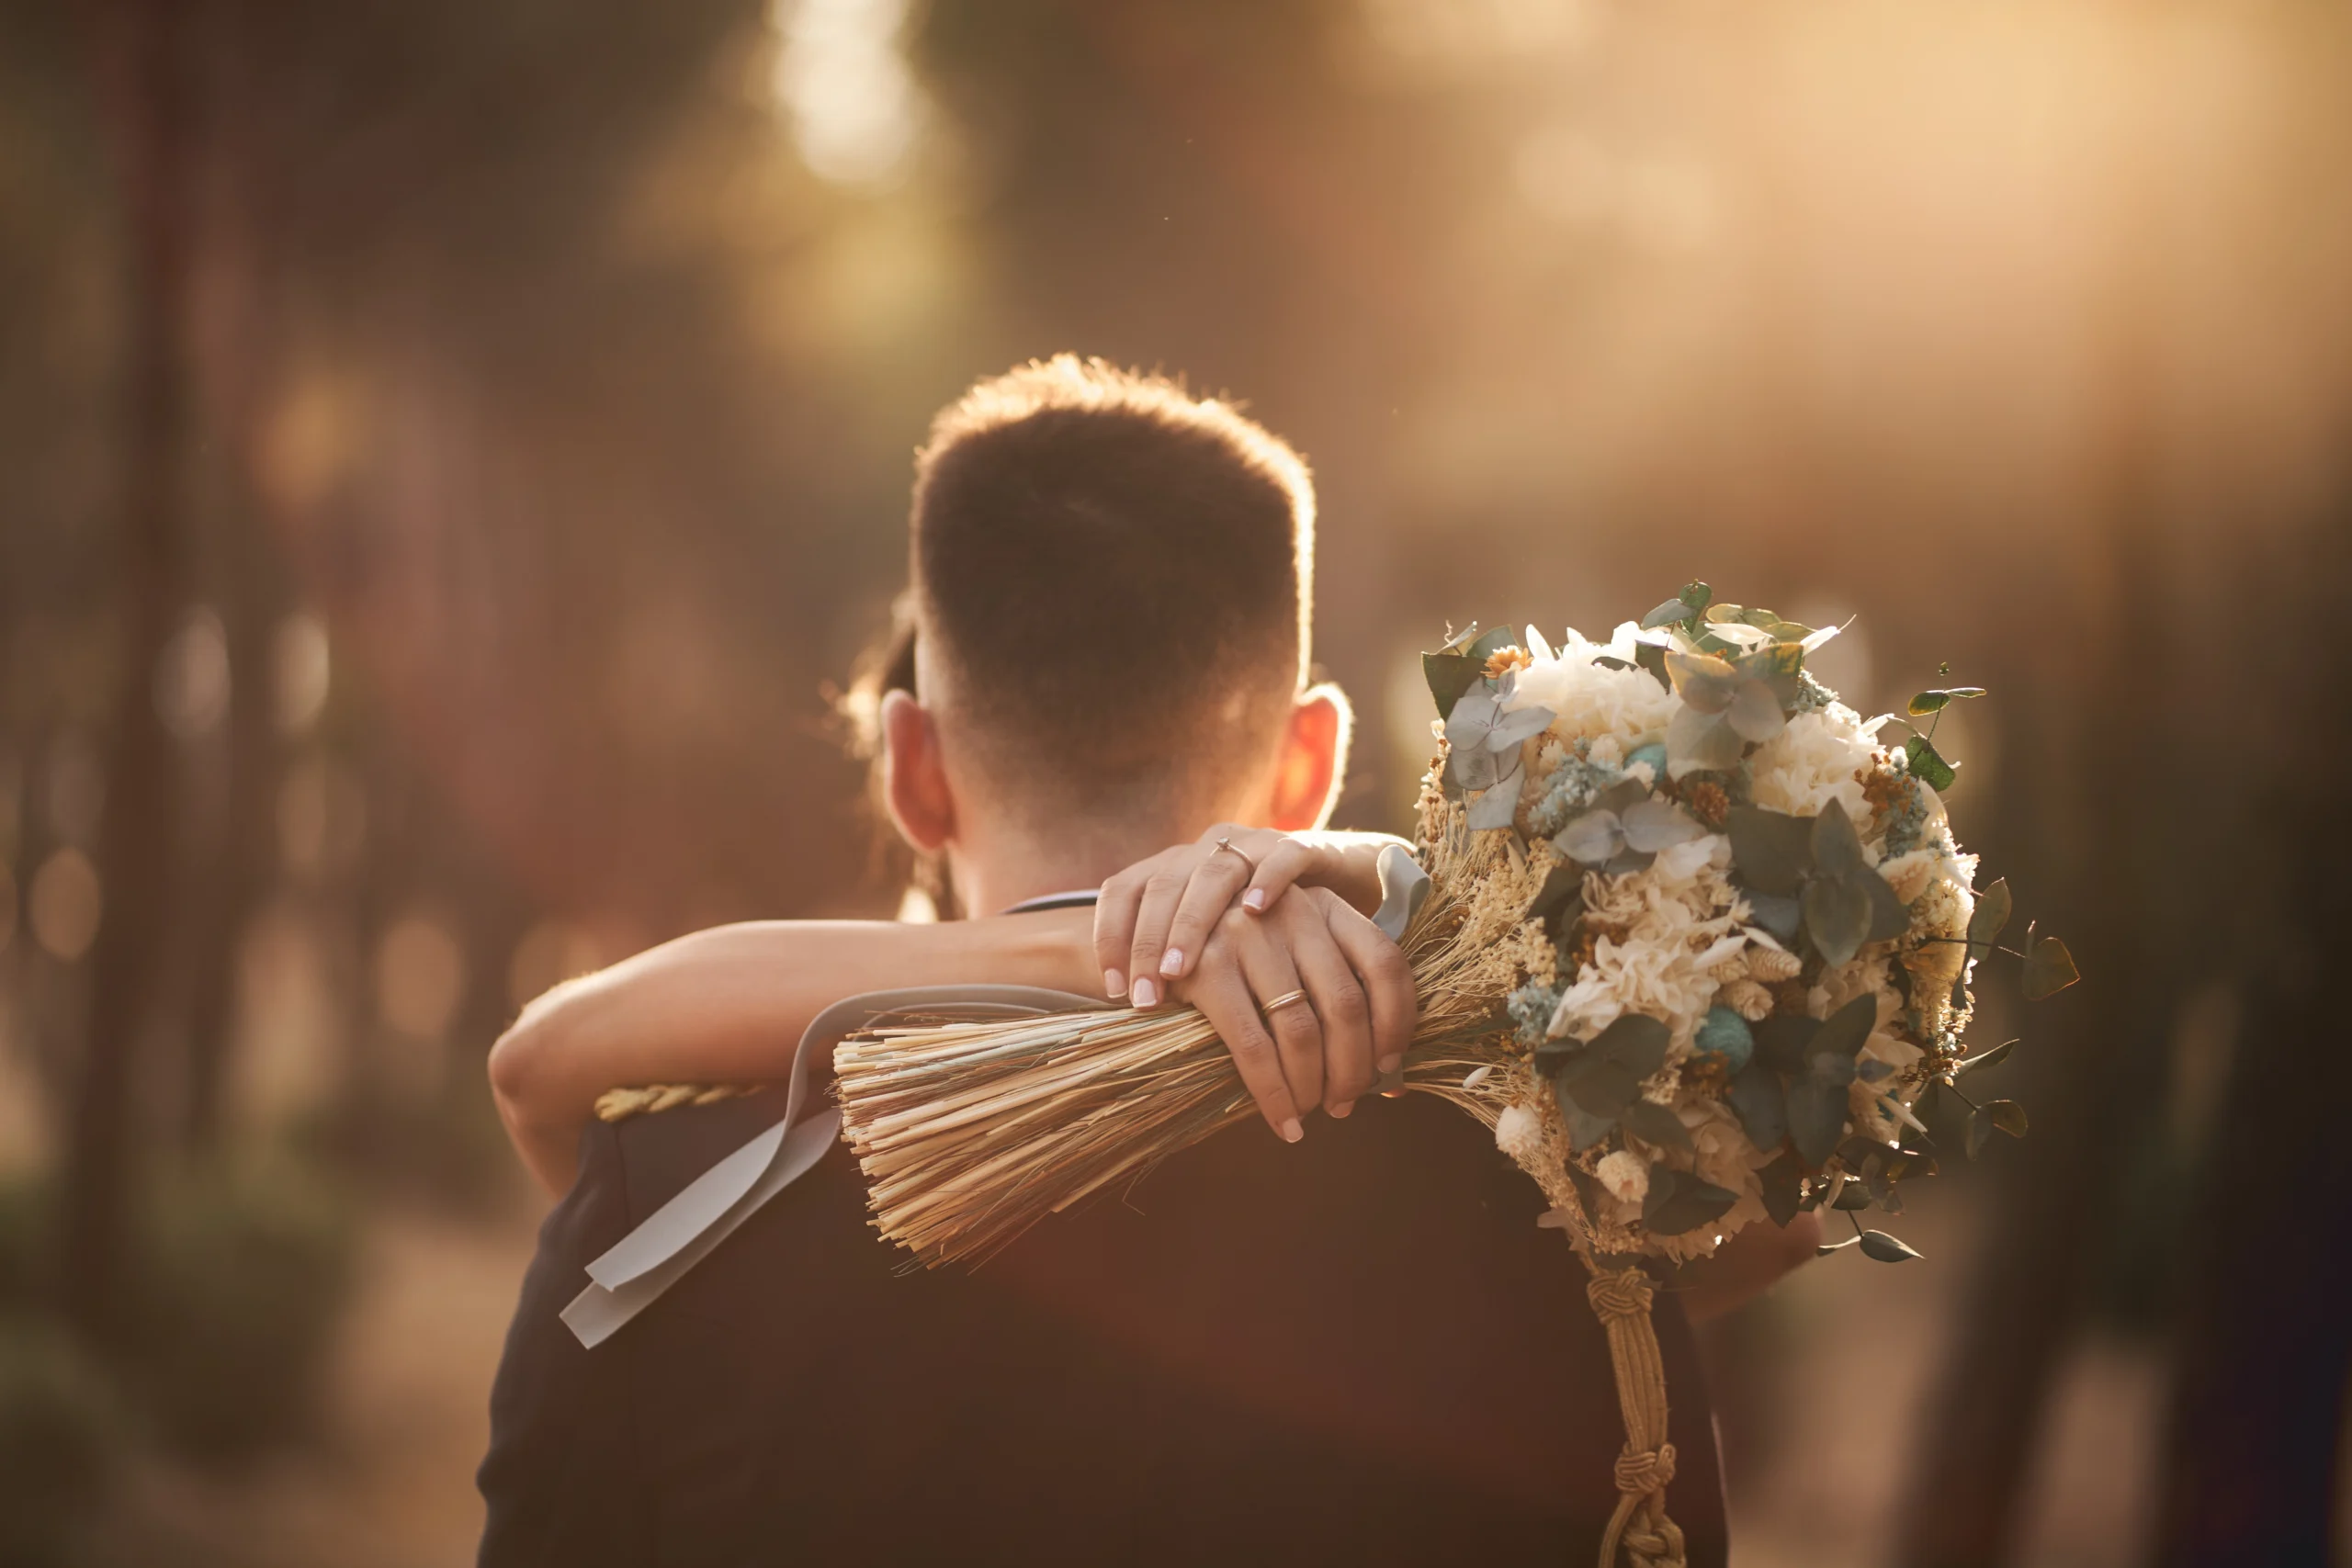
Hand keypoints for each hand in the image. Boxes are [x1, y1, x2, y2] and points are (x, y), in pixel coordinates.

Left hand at [1092, 824, 1401, 1005]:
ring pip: (1212, 872)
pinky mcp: (1302, 847)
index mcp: (1178, 868)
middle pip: (1162, 885)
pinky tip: (1253, 912)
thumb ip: (1186, 969)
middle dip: (1146, 942)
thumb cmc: (1270, 926)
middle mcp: (1208, 850)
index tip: (1112, 989)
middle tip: (1142, 998)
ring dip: (1190, 922)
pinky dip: (1267, 880)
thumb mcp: (1221, 943)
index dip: (1110, 934)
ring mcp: (1253, 845)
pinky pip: (1282, 857)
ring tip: (1178, 969)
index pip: (1125, 889)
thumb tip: (1141, 1023)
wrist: (1344, 879)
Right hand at [1167, 885, 1415, 1141]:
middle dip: (1352, 1069)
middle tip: (1343, 1104)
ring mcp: (1247, 935)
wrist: (1152, 947)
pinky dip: (1273, 1094)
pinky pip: (1254, 1047)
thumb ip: (1338, 995)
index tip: (1388, 1067)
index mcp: (1325, 905)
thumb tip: (1396, 1084)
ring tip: (1310, 1113)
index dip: (1397, 1023)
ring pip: (1303, 1030)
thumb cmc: (1236, 966)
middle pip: (1347, 1004)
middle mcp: (1293, 910)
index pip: (1385, 963)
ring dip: (1313, 1086)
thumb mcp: (1292, 956)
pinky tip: (1283, 1122)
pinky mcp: (1206, 967)